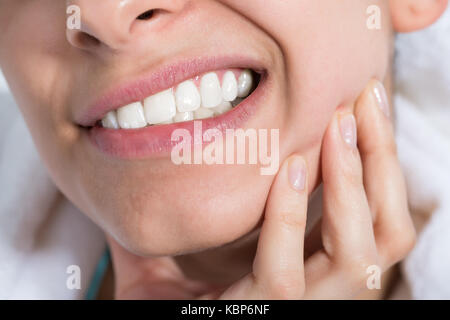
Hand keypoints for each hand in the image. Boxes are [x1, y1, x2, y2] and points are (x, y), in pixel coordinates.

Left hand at [110, 80, 415, 299]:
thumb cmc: (167, 287)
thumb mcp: (202, 233)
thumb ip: (216, 192)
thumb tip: (201, 129)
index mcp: (317, 268)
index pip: (374, 218)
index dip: (380, 161)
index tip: (366, 104)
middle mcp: (320, 291)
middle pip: (385, 233)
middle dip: (381, 160)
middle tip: (365, 100)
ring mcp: (296, 309)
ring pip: (357, 258)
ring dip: (352, 186)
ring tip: (337, 127)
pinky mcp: (260, 315)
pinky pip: (284, 275)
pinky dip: (290, 218)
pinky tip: (291, 169)